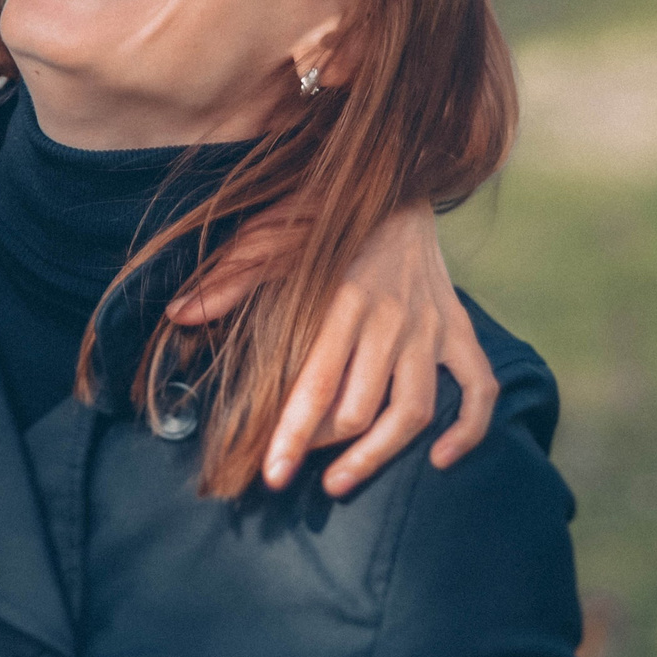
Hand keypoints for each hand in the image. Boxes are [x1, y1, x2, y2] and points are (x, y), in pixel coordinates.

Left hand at [166, 201, 495, 495]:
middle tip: (293, 474)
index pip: (316, 385)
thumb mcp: (273, 236)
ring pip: (415, 410)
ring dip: (379, 455)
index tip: (271, 474)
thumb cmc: (326, 211)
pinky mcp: (458, 327)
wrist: (401, 175)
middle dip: (324, 450)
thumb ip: (232, 278)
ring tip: (340, 481)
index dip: (291, 436)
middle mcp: (392, 318)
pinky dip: (468, 428)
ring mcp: (430, 326)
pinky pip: (478, 386)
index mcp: (344, 298)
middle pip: (361, 408)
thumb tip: (178, 313)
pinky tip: (439, 460)